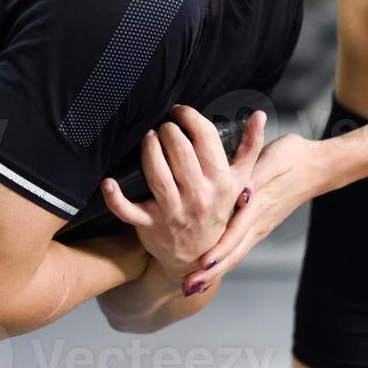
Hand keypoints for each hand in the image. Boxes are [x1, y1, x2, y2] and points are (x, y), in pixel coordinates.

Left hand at [101, 105, 264, 283]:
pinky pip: (127, 210)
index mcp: (221, 182)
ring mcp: (173, 212)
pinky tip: (109, 181)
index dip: (190, 118)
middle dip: (168, 130)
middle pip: (179, 150)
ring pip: (156, 173)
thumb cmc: (217, 209)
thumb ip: (250, 147)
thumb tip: (259, 115)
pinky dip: (114, 196)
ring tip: (148, 137)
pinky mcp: (150, 224)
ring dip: (149, 149)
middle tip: (164, 126)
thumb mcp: (239, 181)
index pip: (206, 138)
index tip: (180, 112)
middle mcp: (198, 197)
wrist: (198, 255)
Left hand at [175, 132, 321, 293]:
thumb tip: (242, 194)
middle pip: (234, 253)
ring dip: (215, 271)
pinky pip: (239, 247)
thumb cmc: (292, 157)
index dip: (219, 251)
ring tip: (192, 286)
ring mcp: (260, 226)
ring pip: (236, 254)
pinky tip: (211, 268)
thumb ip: (256, 177)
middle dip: (211, 272)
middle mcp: (258, 222)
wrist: (316, 166)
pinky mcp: (259, 224)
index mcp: (258, 206)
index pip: (236, 234)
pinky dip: (223, 260)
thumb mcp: (273, 160)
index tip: (201, 266)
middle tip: (187, 288)